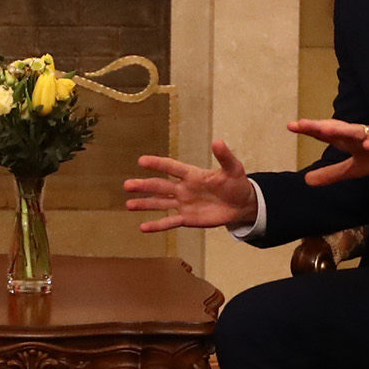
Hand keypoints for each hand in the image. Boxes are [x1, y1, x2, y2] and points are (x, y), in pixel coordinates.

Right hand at [123, 141, 258, 231]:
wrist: (241, 204)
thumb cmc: (236, 183)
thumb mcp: (233, 169)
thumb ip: (224, 157)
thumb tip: (217, 141)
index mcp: (192, 174)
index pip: (171, 167)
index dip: (157, 164)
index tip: (141, 161)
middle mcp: (183, 188)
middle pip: (160, 186)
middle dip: (144, 185)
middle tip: (127, 184)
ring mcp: (184, 204)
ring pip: (160, 204)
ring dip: (145, 204)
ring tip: (128, 204)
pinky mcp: (187, 218)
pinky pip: (169, 222)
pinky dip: (157, 225)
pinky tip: (142, 227)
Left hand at [289, 118, 368, 186]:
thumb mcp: (354, 169)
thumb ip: (331, 173)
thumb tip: (306, 181)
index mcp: (349, 140)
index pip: (326, 134)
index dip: (310, 129)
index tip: (291, 126)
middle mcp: (360, 135)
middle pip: (337, 129)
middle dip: (320, 126)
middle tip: (302, 123)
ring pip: (358, 132)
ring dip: (342, 130)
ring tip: (325, 129)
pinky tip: (368, 143)